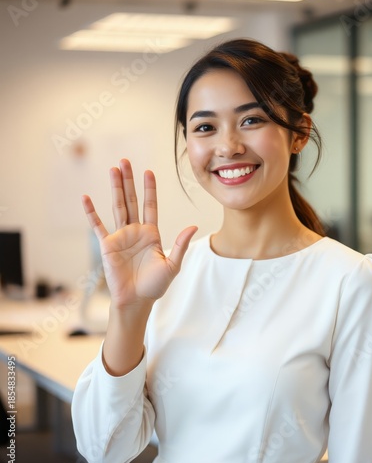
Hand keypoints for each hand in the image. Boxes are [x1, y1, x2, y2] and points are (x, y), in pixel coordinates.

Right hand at [82, 159, 196, 311]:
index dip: (149, 189)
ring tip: (112, 169)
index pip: (150, 205)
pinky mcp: (107, 245)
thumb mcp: (173, 265)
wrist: (136, 301)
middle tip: (125, 161)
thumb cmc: (155, 286)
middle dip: (129, 181)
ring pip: (117, 207)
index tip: (149, 172)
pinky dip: (91, 213)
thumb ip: (181, 244)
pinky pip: (97, 226)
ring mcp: (120, 236)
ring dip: (115, 188)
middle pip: (132, 200)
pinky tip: (86, 198)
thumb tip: (193, 226)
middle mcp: (135, 231)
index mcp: (152, 233)